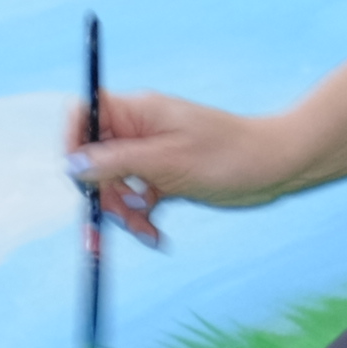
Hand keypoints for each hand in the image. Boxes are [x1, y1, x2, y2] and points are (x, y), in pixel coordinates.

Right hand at [62, 90, 290, 246]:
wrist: (274, 167)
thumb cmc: (227, 155)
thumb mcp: (166, 161)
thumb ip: (116, 161)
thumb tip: (72, 163)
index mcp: (137, 112)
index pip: (83, 113)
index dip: (72, 141)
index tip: (79, 176)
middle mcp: (140, 130)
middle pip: (94, 158)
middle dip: (102, 193)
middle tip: (121, 217)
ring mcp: (152, 155)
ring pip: (114, 184)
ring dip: (123, 213)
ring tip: (147, 232)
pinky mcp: (165, 177)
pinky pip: (137, 199)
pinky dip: (142, 218)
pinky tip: (156, 236)